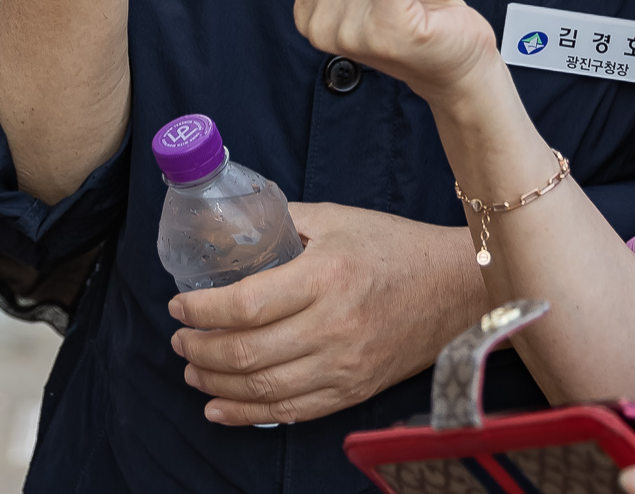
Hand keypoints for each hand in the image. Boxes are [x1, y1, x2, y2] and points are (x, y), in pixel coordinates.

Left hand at [170, 203, 481, 425]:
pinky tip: (219, 409)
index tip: (178, 305)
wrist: (456, 287)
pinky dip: (248, 416)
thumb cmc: (395, 246)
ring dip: (215, 385)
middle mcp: (333, 326)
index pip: (246, 304)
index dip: (202, 310)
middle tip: (179, 341)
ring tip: (192, 371)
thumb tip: (234, 224)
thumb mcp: (337, 218)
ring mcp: (344, 365)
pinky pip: (291, 412)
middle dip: (199, 351)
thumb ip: (284, 220)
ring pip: (263, 389)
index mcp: (325, 276)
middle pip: (247, 354)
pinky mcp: (353, 390)